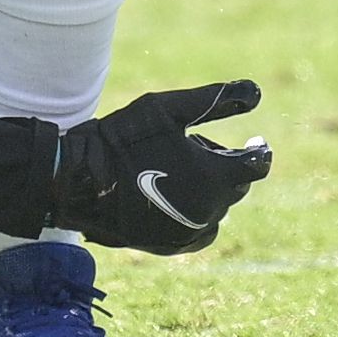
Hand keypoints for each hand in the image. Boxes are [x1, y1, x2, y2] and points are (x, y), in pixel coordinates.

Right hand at [49, 80, 272, 255]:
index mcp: (214, 176)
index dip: (258, 151)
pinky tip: (171, 196)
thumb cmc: (122, 140)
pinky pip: (200, 229)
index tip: (256, 143)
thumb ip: (215, 100)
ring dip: (207, 190)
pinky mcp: (173, 245)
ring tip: (173, 170)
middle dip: (221, 166)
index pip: (256, 165)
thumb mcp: (166, 109)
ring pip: (216, 207)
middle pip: (235, 186)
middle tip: (191, 147)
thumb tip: (256, 91)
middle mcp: (210, 209)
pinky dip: (195, 212)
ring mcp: (191, 231)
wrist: (79, 182)